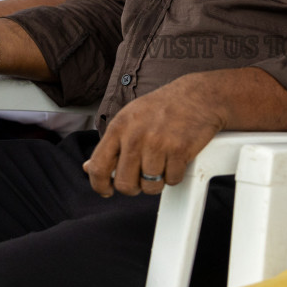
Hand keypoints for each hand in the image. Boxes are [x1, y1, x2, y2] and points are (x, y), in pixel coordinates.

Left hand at [82, 75, 225, 197]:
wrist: (198, 96)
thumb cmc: (162, 108)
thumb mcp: (129, 119)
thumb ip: (110, 145)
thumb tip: (88, 168)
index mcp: (119, 127)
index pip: (98, 167)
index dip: (100, 186)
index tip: (107, 190)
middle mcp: (136, 136)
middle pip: (125, 184)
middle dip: (134, 188)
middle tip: (141, 179)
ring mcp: (158, 143)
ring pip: (150, 187)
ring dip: (157, 182)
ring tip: (162, 165)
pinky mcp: (179, 150)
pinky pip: (172, 180)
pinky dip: (175, 175)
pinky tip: (176, 160)